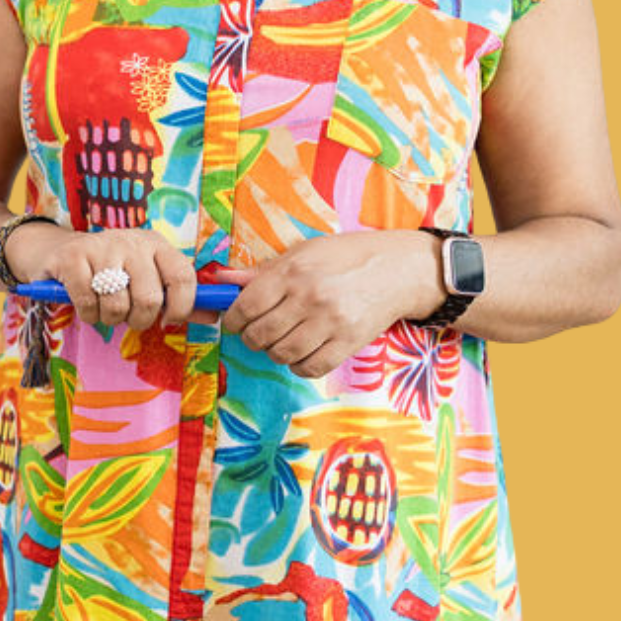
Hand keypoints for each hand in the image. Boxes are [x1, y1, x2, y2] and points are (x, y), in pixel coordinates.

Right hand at [4, 224, 198, 330]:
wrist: (60, 252)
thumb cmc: (112, 271)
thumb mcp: (148, 277)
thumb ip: (179, 297)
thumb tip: (215, 315)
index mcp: (156, 244)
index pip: (183, 275)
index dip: (182, 307)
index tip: (169, 320)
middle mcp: (131, 241)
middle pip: (149, 299)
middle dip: (139, 320)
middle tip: (129, 316)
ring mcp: (101, 246)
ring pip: (118, 305)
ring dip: (110, 319)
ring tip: (105, 307)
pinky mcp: (73, 257)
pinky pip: (89, 303)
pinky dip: (88, 314)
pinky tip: (87, 304)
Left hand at [217, 231, 443, 377]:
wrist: (397, 269)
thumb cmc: (346, 256)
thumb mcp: (304, 252)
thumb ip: (263, 271)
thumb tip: (223, 280)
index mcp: (294, 271)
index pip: (247, 305)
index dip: (234, 319)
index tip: (235, 321)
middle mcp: (310, 297)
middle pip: (261, 334)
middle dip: (252, 337)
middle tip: (257, 332)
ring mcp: (330, 322)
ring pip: (282, 354)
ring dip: (274, 352)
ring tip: (281, 340)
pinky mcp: (348, 343)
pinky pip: (310, 367)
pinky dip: (299, 365)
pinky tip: (302, 351)